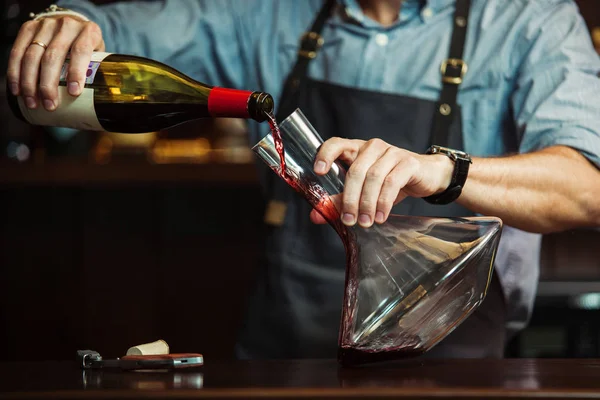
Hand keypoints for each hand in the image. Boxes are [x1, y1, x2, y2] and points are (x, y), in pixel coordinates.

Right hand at [7, 16, 104, 110]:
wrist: (72, 25)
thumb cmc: (88, 46)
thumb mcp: (99, 55)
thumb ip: (98, 72)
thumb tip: (98, 103)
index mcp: (89, 31)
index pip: (81, 50)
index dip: (76, 72)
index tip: (73, 93)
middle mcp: (67, 25)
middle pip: (53, 56)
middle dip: (49, 84)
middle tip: (50, 105)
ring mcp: (46, 24)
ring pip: (32, 55)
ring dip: (30, 83)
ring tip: (32, 102)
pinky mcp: (28, 27)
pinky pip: (17, 51)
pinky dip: (15, 73)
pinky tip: (17, 89)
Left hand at [310, 138, 453, 226]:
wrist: (427, 176)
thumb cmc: (391, 182)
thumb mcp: (363, 191)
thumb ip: (339, 201)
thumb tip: (315, 215)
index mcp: (357, 149)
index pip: (336, 144)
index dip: (326, 154)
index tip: (318, 172)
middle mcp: (372, 147)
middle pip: (355, 171)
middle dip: (350, 199)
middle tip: (349, 220)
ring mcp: (391, 152)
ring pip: (373, 178)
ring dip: (367, 203)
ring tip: (365, 222)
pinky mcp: (408, 162)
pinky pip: (392, 182)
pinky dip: (384, 202)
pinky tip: (381, 216)